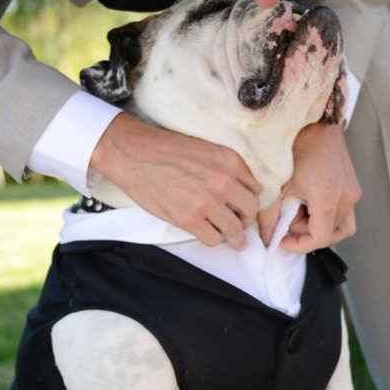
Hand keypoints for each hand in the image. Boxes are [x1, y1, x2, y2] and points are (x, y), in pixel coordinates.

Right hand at [89, 113, 261, 249]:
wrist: (134, 153)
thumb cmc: (165, 149)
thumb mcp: (205, 148)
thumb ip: (225, 167)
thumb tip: (238, 189)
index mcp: (229, 160)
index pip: (255, 187)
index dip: (250, 198)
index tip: (244, 205)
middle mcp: (222, 180)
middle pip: (251, 209)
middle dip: (246, 219)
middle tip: (240, 223)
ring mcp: (205, 201)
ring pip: (235, 229)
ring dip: (235, 237)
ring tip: (235, 241)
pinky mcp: (188, 218)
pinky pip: (213, 238)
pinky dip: (212, 239)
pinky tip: (207, 233)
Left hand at [257, 122, 360, 252]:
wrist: (314, 121)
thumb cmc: (294, 146)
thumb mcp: (276, 184)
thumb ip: (269, 215)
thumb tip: (268, 237)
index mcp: (328, 198)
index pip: (319, 238)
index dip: (298, 244)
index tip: (282, 238)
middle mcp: (346, 197)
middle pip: (331, 235)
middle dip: (307, 233)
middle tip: (289, 219)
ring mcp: (353, 191)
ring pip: (342, 227)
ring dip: (321, 227)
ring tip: (301, 211)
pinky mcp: (353, 186)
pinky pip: (345, 213)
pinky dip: (328, 216)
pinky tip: (310, 202)